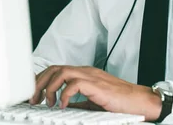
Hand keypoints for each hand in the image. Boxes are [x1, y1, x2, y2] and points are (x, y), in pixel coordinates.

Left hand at [29, 65, 161, 121]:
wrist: (140, 101)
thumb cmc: (120, 102)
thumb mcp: (93, 101)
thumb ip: (77, 101)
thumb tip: (61, 105)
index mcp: (84, 74)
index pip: (57, 69)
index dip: (42, 79)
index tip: (33, 91)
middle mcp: (86, 71)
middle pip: (55, 68)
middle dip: (40, 82)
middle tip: (34, 98)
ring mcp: (91, 76)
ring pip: (61, 72)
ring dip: (49, 87)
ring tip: (47, 102)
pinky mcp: (96, 85)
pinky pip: (74, 84)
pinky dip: (64, 94)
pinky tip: (62, 105)